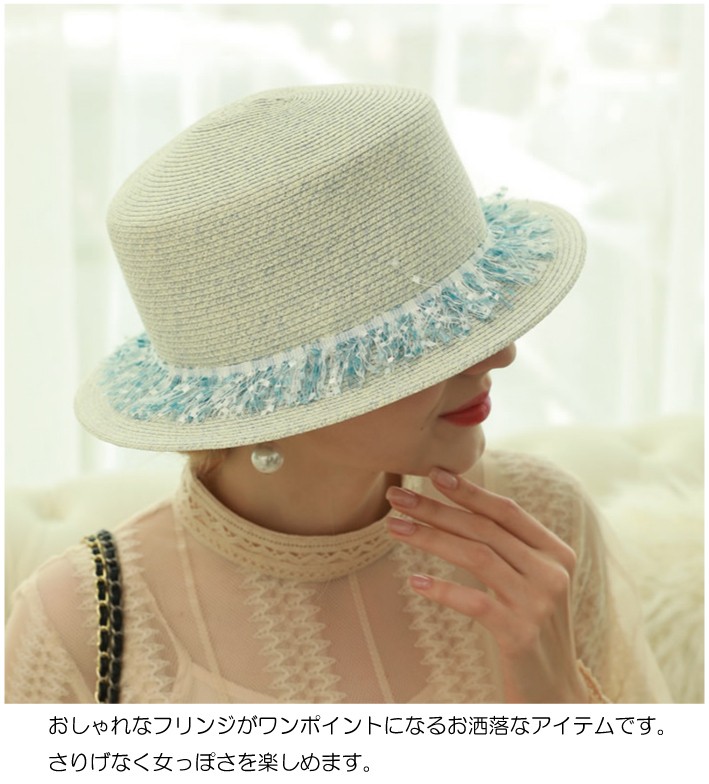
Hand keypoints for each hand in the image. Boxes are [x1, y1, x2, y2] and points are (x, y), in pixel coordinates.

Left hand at [386, 467, 586, 702]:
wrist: (552, 690)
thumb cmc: (528, 625)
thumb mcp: (529, 580)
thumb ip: (508, 547)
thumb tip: (457, 508)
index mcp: (556, 552)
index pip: (507, 511)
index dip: (470, 491)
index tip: (432, 474)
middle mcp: (551, 572)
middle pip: (484, 530)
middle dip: (436, 510)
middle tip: (397, 496)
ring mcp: (537, 603)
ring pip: (476, 557)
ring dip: (430, 538)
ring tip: (395, 527)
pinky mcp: (520, 634)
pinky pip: (475, 602)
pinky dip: (444, 590)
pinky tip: (416, 582)